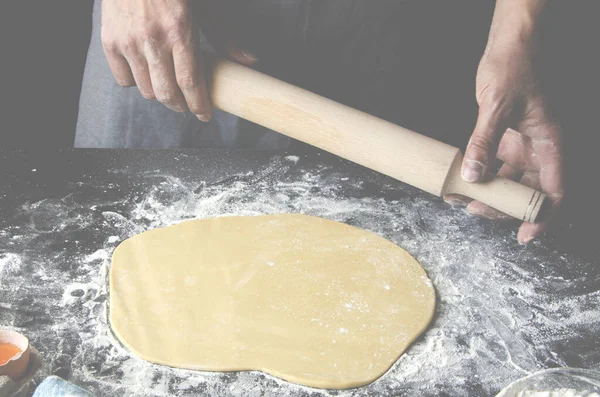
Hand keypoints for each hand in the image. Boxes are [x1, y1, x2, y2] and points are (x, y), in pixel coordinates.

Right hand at [101, 0, 256, 119]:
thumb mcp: (203, 8)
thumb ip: (223, 37)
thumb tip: (249, 60)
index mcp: (180, 31)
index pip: (191, 82)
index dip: (199, 104)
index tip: (205, 115)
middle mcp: (153, 40)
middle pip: (167, 93)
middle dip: (180, 105)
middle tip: (186, 104)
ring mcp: (129, 42)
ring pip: (146, 90)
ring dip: (159, 93)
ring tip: (167, 84)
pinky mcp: (109, 41)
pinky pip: (124, 80)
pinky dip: (135, 82)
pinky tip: (145, 71)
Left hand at [445, 45, 564, 243]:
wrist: (507, 49)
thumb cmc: (513, 70)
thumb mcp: (496, 108)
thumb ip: (484, 142)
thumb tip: (472, 175)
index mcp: (550, 143)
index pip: (553, 191)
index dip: (542, 217)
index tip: (525, 235)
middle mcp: (538, 149)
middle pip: (527, 192)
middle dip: (503, 207)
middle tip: (475, 210)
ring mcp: (522, 146)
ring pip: (509, 182)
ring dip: (488, 194)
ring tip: (461, 199)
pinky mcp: (505, 140)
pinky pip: (495, 167)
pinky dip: (480, 176)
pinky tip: (462, 181)